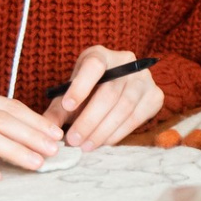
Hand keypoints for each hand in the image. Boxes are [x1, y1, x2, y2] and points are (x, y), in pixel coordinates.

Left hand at [45, 46, 164, 149]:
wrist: (119, 87)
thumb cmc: (90, 91)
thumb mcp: (71, 94)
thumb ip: (58, 110)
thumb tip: (46, 130)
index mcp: (100, 54)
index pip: (94, 65)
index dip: (81, 86)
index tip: (67, 106)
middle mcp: (126, 61)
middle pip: (109, 92)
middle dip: (89, 120)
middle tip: (74, 140)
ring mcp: (144, 78)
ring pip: (124, 107)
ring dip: (103, 130)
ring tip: (86, 145)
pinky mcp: (155, 95)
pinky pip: (137, 117)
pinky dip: (119, 133)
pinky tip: (105, 142)